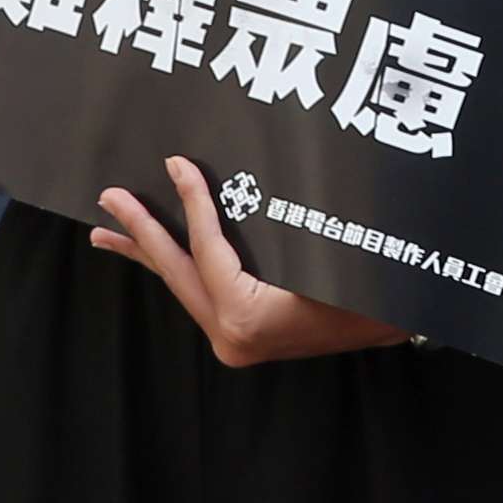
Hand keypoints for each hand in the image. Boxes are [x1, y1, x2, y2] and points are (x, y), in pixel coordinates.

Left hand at [96, 155, 413, 365]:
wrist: (394, 326)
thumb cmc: (368, 288)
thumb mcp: (323, 248)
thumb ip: (279, 220)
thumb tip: (233, 179)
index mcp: (246, 315)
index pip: (207, 247)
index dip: (191, 201)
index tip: (175, 163)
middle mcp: (229, 334)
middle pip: (177, 271)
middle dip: (140, 233)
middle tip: (107, 201)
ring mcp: (231, 340)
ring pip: (182, 285)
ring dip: (148, 254)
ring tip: (107, 233)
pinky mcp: (239, 335)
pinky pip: (199, 292)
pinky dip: (178, 267)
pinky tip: (158, 253)